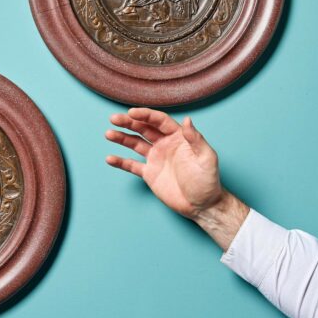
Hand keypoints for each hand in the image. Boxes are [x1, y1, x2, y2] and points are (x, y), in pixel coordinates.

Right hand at [105, 108, 248, 249]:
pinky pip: (132, 165)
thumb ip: (196, 139)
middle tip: (113, 119)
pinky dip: (120, 162)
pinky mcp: (149, 173)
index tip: (131, 112)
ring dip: (122, 138)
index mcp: (178, 137)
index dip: (145, 115)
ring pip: (135, 144)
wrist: (202, 205)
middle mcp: (165, 144)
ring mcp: (156, 158)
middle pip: (143, 129)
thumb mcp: (206, 158)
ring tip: (108, 134)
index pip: (159, 121)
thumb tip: (187, 119)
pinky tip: (110, 158)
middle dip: (128, 122)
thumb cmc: (208, 181)